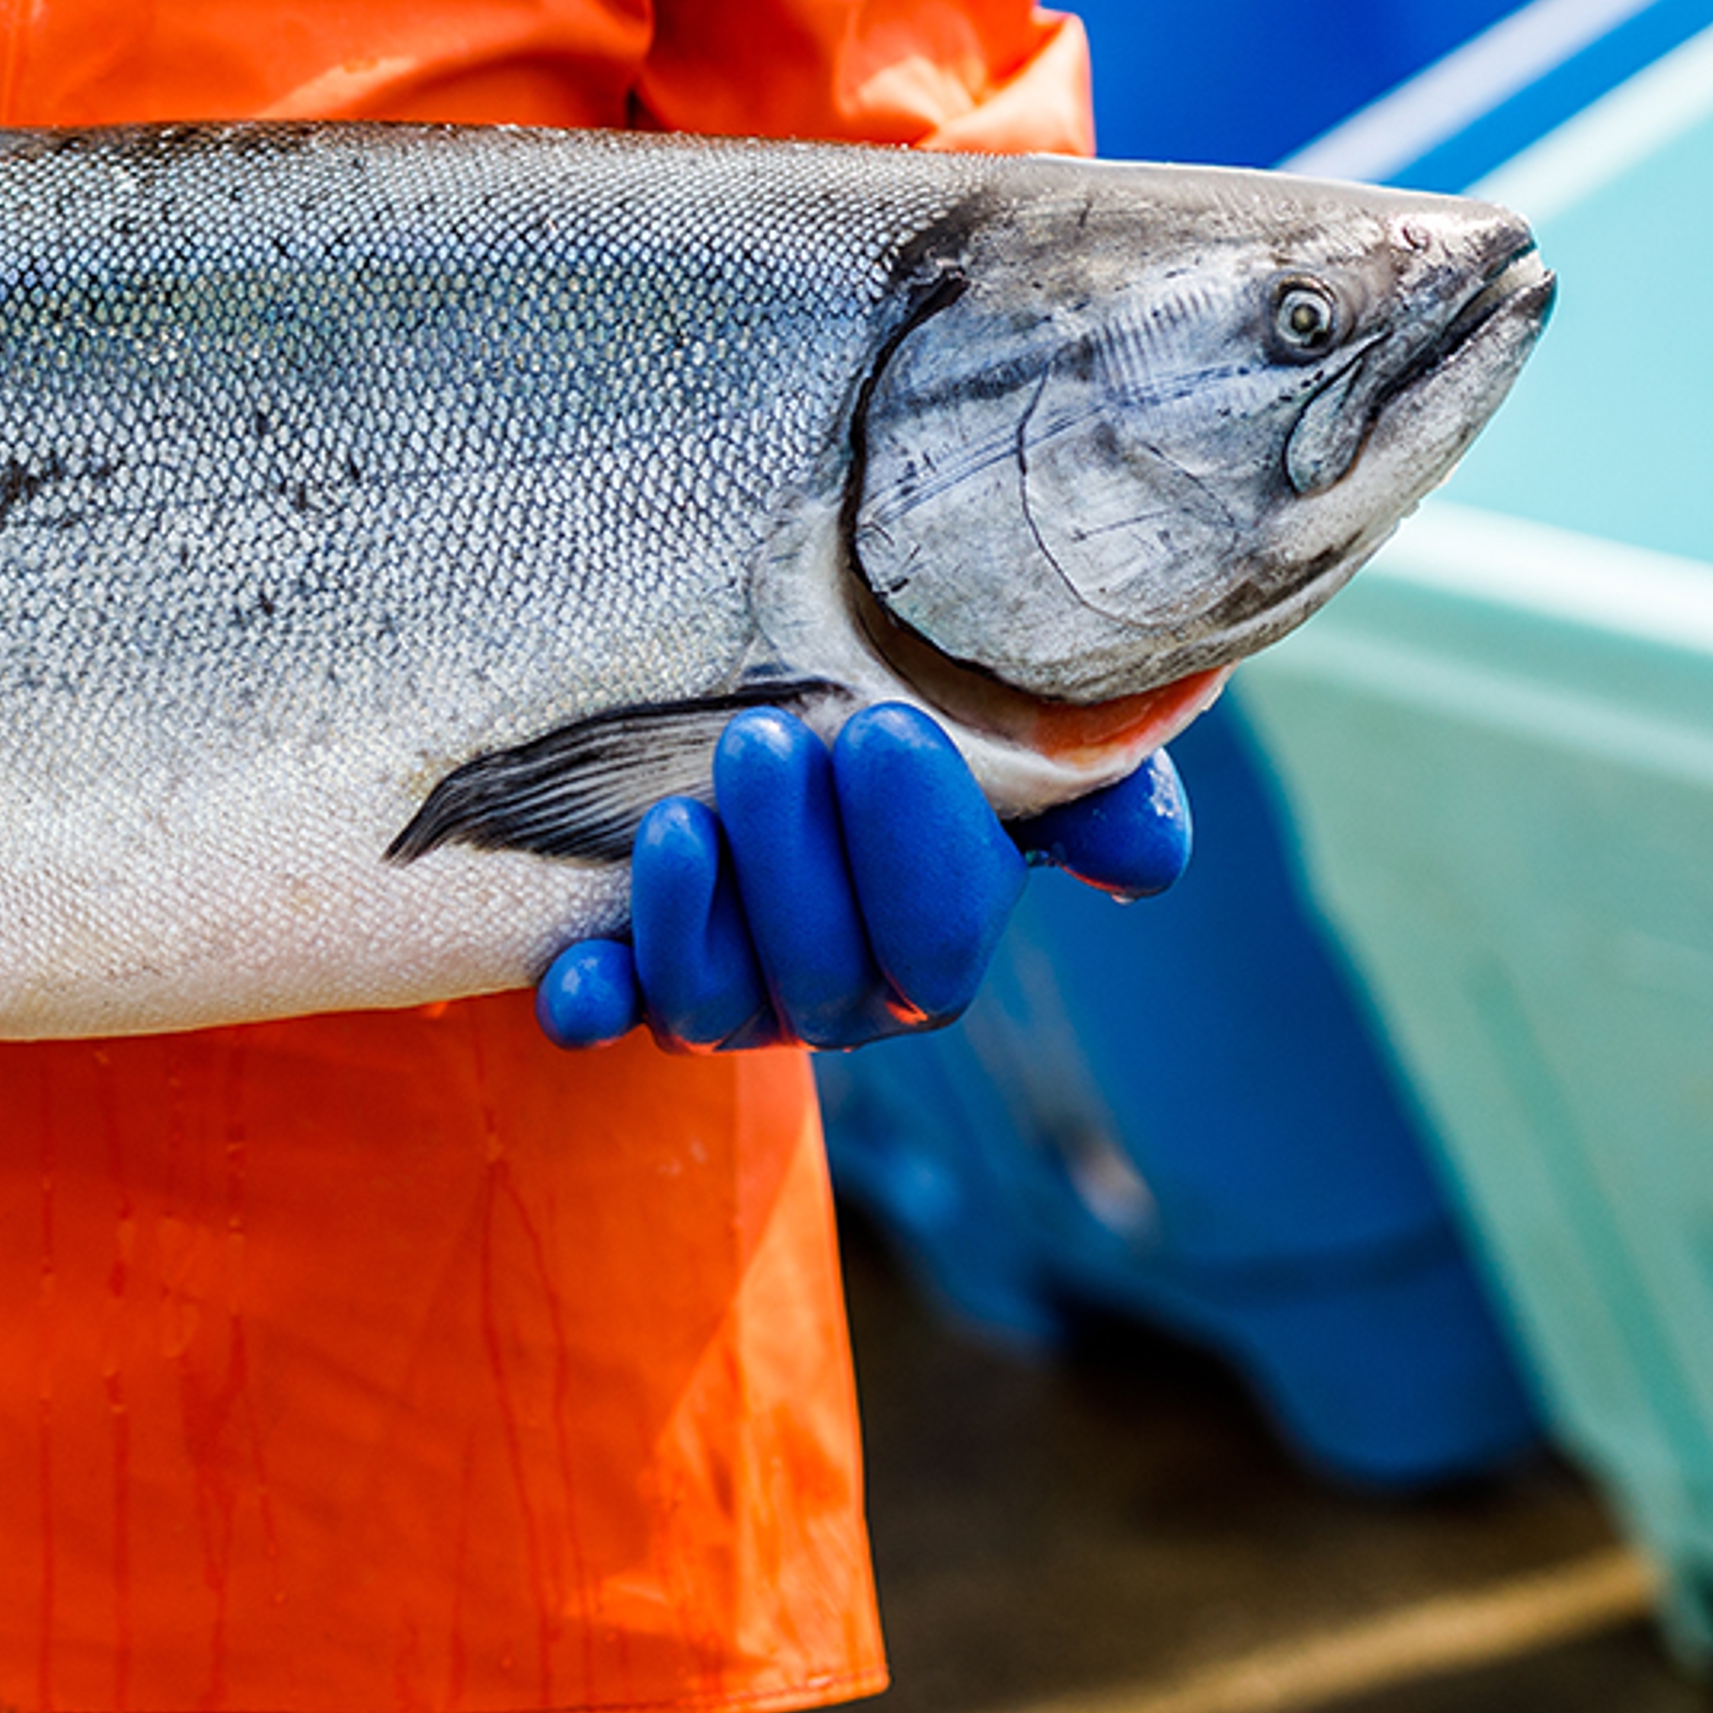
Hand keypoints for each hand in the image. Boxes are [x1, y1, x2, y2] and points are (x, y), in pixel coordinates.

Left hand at [532, 704, 1190, 1053]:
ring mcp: (737, 992)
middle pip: (827, 977)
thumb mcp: (1014, 734)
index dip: (919, 856)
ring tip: (676, 816)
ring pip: (720, 1004)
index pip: (943, 945)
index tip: (885, 729)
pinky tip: (575, 970)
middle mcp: (842, 989)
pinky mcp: (634, 975)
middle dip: (795, 862)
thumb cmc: (916, 716)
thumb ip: (1093, 790)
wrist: (779, 698)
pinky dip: (595, 999)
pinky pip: (614, 1015)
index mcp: (939, 941)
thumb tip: (1137, 860)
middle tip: (765, 739)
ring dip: (695, 920)